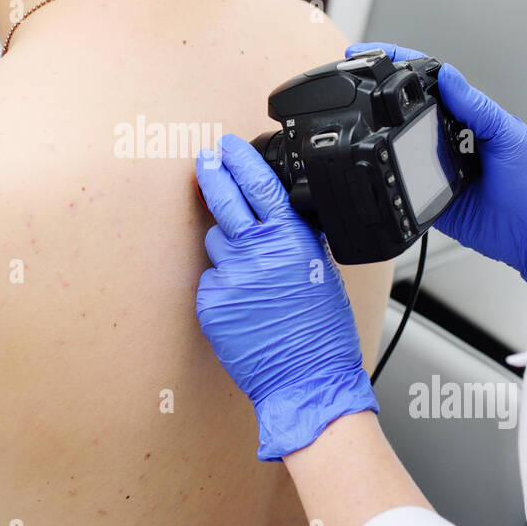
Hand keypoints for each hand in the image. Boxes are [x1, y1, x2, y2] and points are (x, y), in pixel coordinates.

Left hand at [195, 134, 376, 460]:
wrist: (307, 379)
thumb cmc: (322, 332)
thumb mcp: (320, 271)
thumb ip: (294, 240)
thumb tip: (277, 217)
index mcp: (291, 240)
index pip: (260, 186)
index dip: (240, 160)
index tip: (227, 146)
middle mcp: (259, 253)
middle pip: (224, 200)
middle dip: (211, 175)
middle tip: (204, 162)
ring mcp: (231, 277)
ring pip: (216, 244)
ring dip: (227, 251)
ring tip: (251, 278)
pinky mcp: (212, 302)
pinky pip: (210, 281)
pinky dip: (222, 288)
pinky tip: (244, 308)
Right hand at [347, 42, 526, 302]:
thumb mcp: (507, 134)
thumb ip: (478, 106)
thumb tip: (449, 75)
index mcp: (466, 115)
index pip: (429, 82)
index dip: (400, 64)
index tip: (373, 53)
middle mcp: (446, 136)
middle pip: (405, 108)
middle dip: (377, 91)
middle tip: (350, 78)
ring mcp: (432, 162)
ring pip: (397, 139)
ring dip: (377, 128)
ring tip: (352, 111)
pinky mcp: (423, 190)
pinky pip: (398, 176)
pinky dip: (384, 167)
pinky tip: (372, 158)